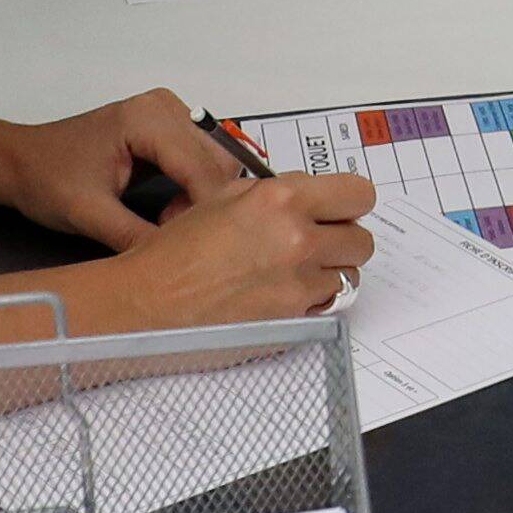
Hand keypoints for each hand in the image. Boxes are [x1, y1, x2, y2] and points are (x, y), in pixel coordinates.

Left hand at [0, 88, 235, 252]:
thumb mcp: (89, 214)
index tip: (194, 247)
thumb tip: (178, 261)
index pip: (203, 168)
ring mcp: (169, 114)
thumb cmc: (47, 178)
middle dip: (205, 205)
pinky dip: (194, 190)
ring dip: (200, 199)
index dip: (206, 211)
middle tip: (171, 235)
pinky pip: (201, 161)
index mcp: (147, 119)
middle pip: (218, 162)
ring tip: (165, 224)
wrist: (21, 161)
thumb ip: (137, 237)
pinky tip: (168, 212)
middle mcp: (165, 108)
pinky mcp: (169, 128)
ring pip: (216, 163)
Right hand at [90, 163, 373, 331]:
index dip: (349, 203)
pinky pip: (326, 305)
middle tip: (315, 242)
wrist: (149, 301)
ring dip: (328, 273)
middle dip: (342, 240)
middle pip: (362, 240)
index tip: (339, 209)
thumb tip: (307, 196)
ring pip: (349, 276)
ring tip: (293, 271)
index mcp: (281, 200)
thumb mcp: (224, 197)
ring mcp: (298, 284)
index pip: (359, 194)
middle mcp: (297, 240)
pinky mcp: (293, 319)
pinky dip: (312, 300)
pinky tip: (281, 293)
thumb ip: (275, 193)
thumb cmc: (175, 251)